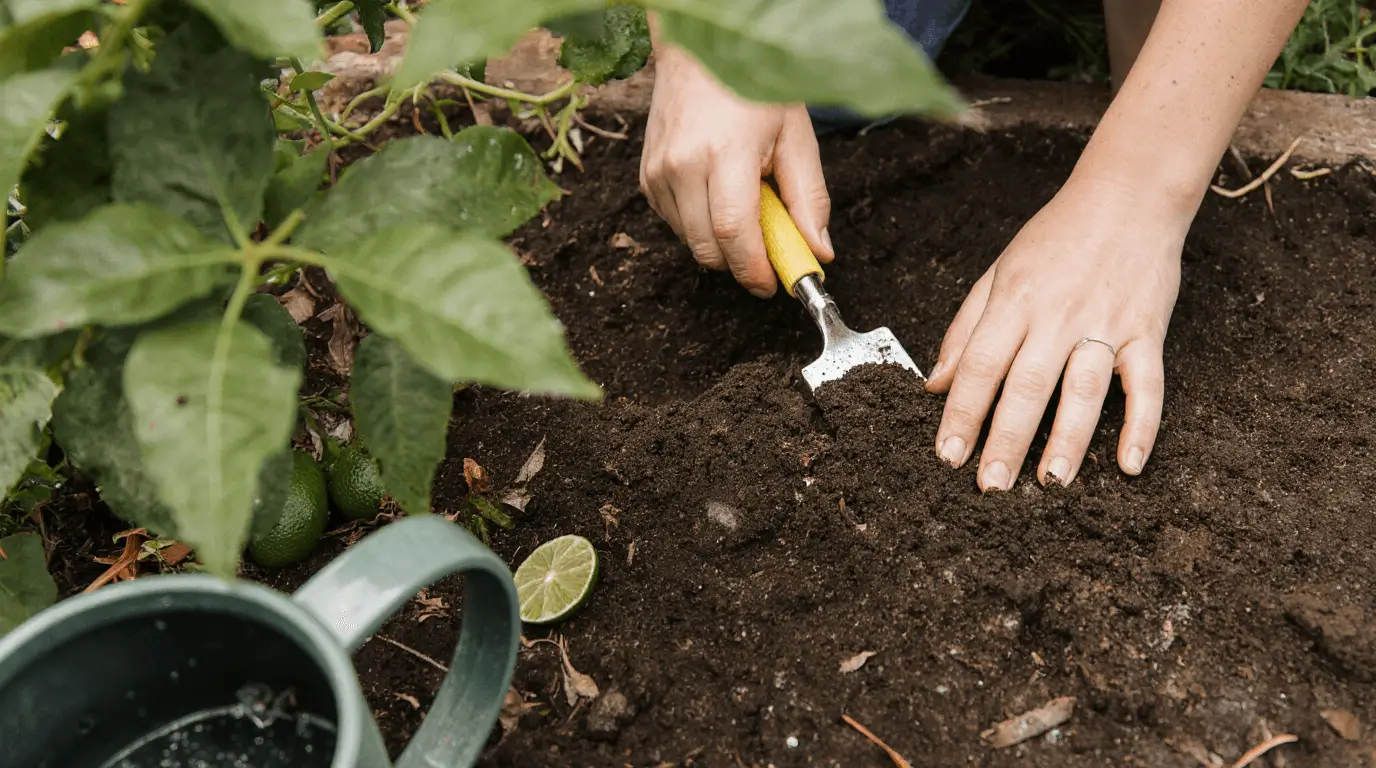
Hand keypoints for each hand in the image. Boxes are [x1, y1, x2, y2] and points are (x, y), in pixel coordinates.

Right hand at [639, 47, 833, 297]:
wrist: (698, 52)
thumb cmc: (752, 88)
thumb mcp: (795, 135)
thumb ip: (808, 198)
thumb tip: (819, 251)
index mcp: (724, 153)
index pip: (735, 233)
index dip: (756, 270)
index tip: (775, 284)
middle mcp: (682, 166)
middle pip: (709, 249)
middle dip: (741, 264)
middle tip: (768, 250)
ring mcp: (658, 173)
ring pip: (692, 242)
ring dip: (722, 243)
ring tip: (743, 203)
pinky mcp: (646, 178)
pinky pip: (676, 225)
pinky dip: (700, 226)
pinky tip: (717, 194)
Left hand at [925, 175, 1185, 489]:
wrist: (1130, 195)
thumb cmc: (1056, 237)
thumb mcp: (998, 272)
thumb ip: (966, 328)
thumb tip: (935, 384)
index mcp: (1014, 300)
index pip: (980, 365)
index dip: (962, 413)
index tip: (947, 455)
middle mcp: (1058, 315)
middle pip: (1028, 386)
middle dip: (1007, 440)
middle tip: (991, 486)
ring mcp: (1108, 324)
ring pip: (1085, 390)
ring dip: (1068, 441)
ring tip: (1050, 483)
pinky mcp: (1149, 331)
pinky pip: (1147, 385)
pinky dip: (1143, 426)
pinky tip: (1130, 465)